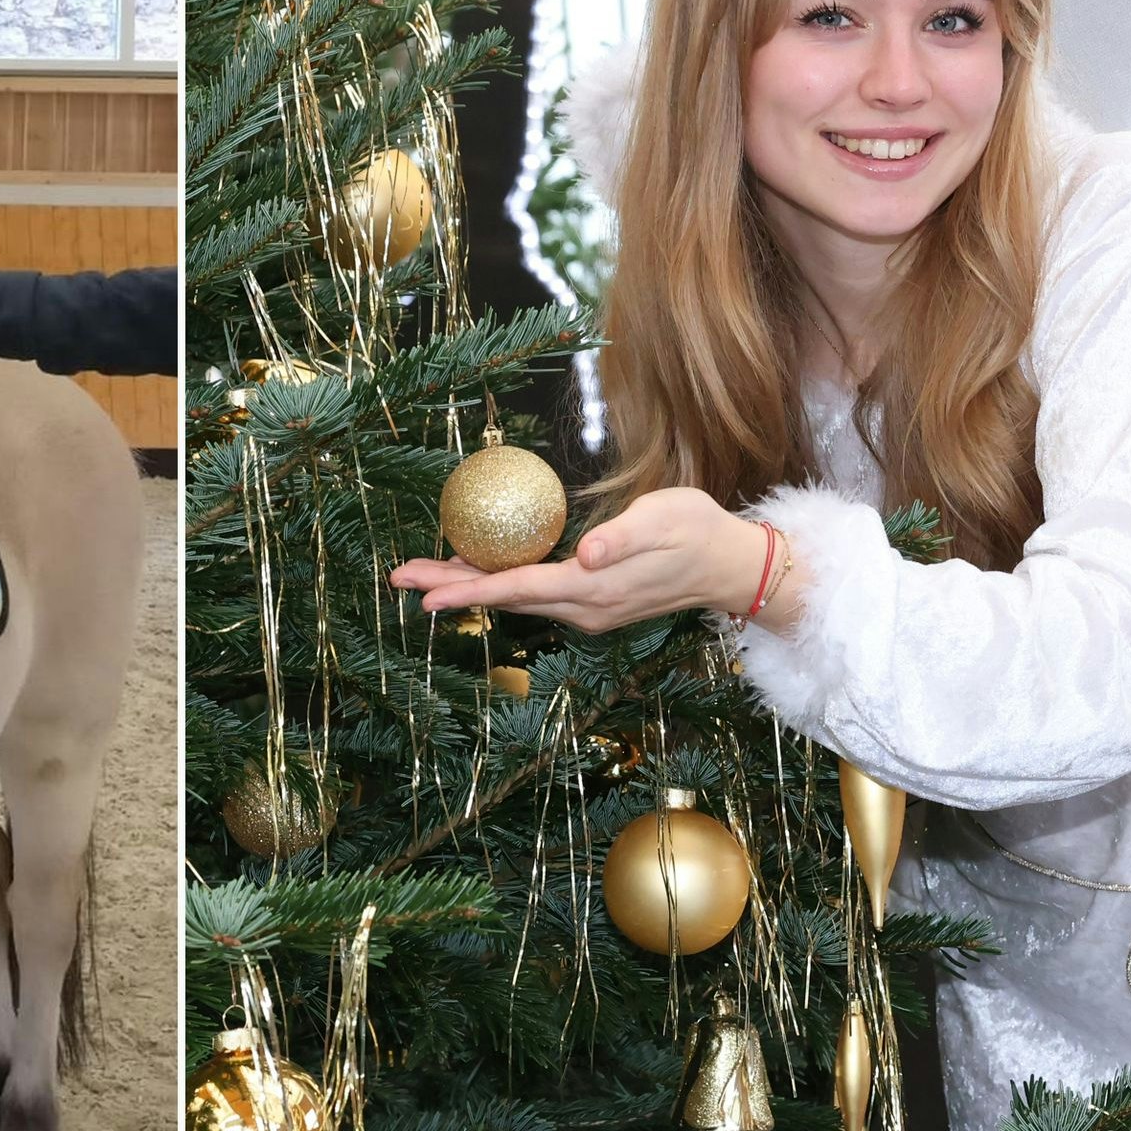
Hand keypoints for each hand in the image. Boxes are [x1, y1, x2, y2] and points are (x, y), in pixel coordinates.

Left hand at [390, 486, 792, 634]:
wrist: (730, 566)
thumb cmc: (697, 531)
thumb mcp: (663, 520)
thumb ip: (622, 538)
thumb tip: (586, 553)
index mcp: (592, 588)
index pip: (517, 588)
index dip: (468, 589)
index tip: (423, 594)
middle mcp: (583, 608)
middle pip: (505, 598)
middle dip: (451, 588)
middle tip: (400, 577)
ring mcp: (588, 611)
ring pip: (517, 599)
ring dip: (471, 587)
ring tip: (426, 573)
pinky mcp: (594, 604)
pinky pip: (535, 595)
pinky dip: (502, 584)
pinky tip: (481, 570)